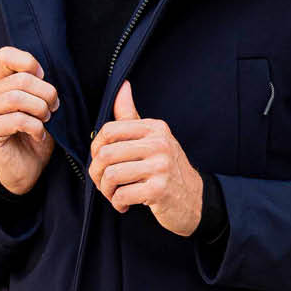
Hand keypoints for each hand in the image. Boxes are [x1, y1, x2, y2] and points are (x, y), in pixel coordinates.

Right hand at [0, 46, 58, 194]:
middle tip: (54, 108)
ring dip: (40, 110)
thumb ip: (38, 87)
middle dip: (46, 93)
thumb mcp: (41, 106)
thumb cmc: (35, 135)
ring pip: (16, 98)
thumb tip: (43, 74)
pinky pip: (16, 119)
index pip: (5, 55)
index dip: (28, 62)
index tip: (43, 77)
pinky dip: (35, 127)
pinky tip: (39, 136)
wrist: (27, 169)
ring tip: (46, 121)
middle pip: (20, 79)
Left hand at [89, 80, 203, 236]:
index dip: (95, 148)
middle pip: (106, 154)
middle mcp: (159, 143)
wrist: (195, 199)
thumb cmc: (166, 169)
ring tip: (113, 194)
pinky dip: (117, 203)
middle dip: (97, 174)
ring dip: (106, 190)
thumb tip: (122, 86)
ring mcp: (161, 166)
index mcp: (155, 128)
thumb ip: (132, 116)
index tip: (99, 161)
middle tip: (103, 184)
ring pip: (112, 175)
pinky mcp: (160, 189)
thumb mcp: (153, 138)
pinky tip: (124, 204)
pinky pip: (122, 194)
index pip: (109, 130)